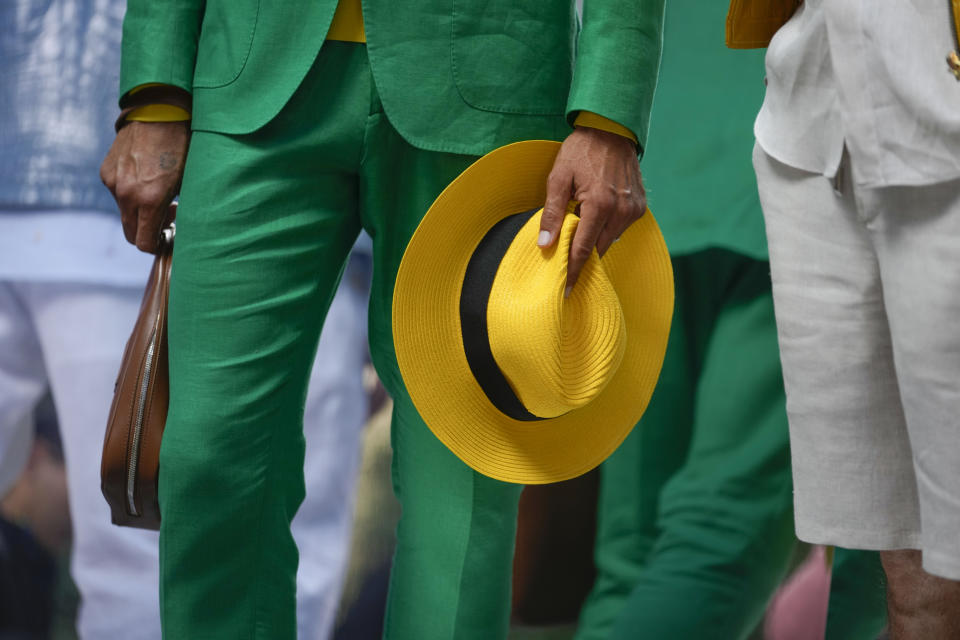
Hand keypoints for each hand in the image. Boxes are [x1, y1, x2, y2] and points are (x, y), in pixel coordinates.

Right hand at [100, 120, 189, 252]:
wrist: (158, 112)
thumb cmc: (181, 147)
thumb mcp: (187, 182)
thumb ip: (176, 208)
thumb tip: (174, 227)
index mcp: (149, 199)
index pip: (144, 243)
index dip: (157, 245)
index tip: (169, 236)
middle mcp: (127, 194)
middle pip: (131, 234)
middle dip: (148, 233)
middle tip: (168, 216)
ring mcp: (113, 183)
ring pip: (125, 213)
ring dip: (140, 212)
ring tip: (158, 192)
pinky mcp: (106, 172)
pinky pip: (118, 194)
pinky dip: (131, 194)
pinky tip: (145, 177)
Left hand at [538, 126, 646, 294]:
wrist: (611, 130)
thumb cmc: (580, 151)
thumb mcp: (558, 178)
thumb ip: (552, 213)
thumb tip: (544, 245)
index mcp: (598, 204)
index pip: (583, 249)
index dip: (573, 272)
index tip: (566, 291)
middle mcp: (620, 210)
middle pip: (598, 248)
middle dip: (583, 258)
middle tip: (566, 266)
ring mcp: (633, 209)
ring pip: (610, 240)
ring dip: (595, 241)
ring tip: (579, 233)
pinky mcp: (640, 206)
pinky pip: (621, 228)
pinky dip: (608, 229)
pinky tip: (597, 218)